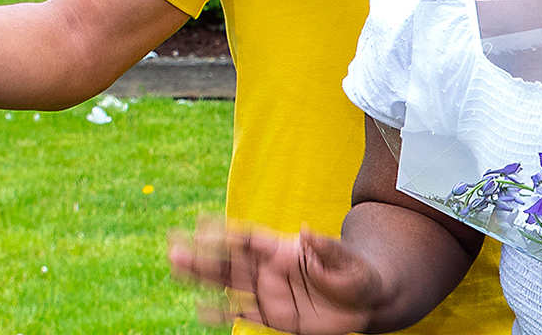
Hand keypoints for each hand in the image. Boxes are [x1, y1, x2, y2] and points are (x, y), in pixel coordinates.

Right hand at [169, 217, 384, 333]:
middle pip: (231, 261)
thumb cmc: (358, 275)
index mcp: (285, 250)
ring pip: (229, 284)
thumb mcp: (348, 262)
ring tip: (176, 268)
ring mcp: (269, 293)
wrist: (367, 303)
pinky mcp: (274, 316)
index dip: (226, 231)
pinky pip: (243, 313)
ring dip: (203, 278)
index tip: (200, 223)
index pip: (250, 240)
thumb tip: (306, 231)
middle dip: (203, 255)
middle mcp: (271, 269)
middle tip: (174, 248)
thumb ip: (327, 249)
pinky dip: (222, 312)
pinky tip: (200, 309)